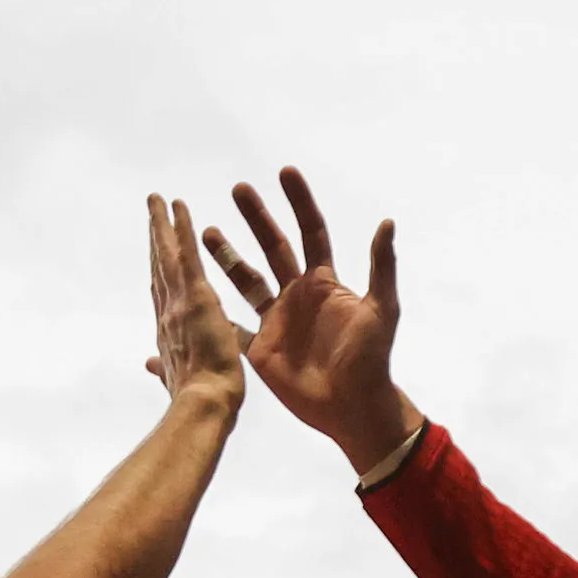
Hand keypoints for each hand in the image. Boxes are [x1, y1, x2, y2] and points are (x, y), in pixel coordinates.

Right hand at [144, 193, 246, 409]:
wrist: (204, 406)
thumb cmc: (200, 405)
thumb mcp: (176, 384)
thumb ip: (163, 370)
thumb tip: (148, 365)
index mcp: (169, 336)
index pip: (161, 299)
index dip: (156, 277)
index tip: (153, 260)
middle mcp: (167, 314)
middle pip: (157, 269)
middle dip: (153, 241)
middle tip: (150, 215)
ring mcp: (179, 302)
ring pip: (166, 256)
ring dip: (161, 225)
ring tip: (157, 199)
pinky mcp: (196, 295)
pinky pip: (186, 255)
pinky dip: (181, 228)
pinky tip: (178, 205)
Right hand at [204, 168, 418, 469]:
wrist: (352, 406)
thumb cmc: (371, 359)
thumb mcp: (381, 309)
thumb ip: (381, 267)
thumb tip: (387, 222)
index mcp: (324, 282)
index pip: (310, 232)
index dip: (299, 202)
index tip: (284, 171)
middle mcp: (297, 294)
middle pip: (272, 246)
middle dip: (256, 217)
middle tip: (238, 188)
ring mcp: (276, 320)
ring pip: (245, 279)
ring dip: (227, 255)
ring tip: (204, 230)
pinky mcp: (259, 347)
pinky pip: (230, 325)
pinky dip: (211, 311)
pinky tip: (190, 290)